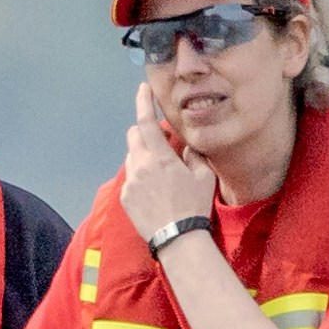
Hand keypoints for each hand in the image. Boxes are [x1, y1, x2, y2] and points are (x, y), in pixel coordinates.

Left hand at [121, 80, 205, 234]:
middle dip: (143, 131)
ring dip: (143, 155)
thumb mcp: (203, 177)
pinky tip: (154, 190)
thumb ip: (193, 155)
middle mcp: (140, 166)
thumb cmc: (194, 206)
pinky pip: (130, 177)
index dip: (143, 102)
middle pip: (133, 136)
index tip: (142, 89)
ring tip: (160, 171)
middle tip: (159, 139)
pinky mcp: (125, 197)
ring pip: (131, 157)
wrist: (177, 239)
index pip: (146, 122)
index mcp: (159, 158)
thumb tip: (186, 146)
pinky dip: (140, 175)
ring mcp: (130, 182)